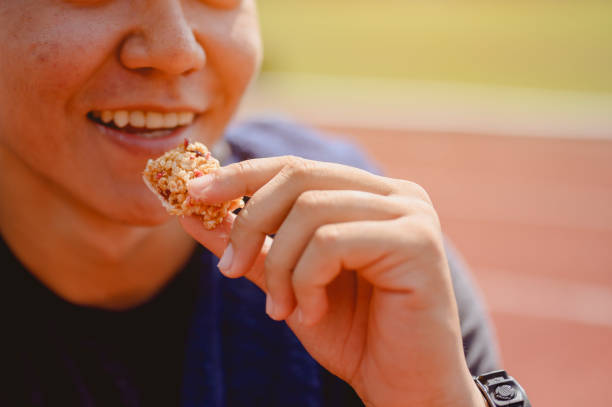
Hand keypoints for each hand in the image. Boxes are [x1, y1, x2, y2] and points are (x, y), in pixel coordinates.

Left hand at [180, 156, 485, 406]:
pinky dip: (306, 281)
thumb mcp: (287, 283)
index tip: (194, 194)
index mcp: (368, 195)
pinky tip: (313, 312)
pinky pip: (331, 242)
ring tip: (281, 309)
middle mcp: (395, 194)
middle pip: (299, 177)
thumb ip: (250, 246)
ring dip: (280, 266)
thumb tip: (192, 212)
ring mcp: (411, 213)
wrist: (403, 388)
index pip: (296, 167)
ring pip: (310, 210)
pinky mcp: (417, 242)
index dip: (241, 175)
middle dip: (250, 222)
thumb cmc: (352, 334)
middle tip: (228, 271)